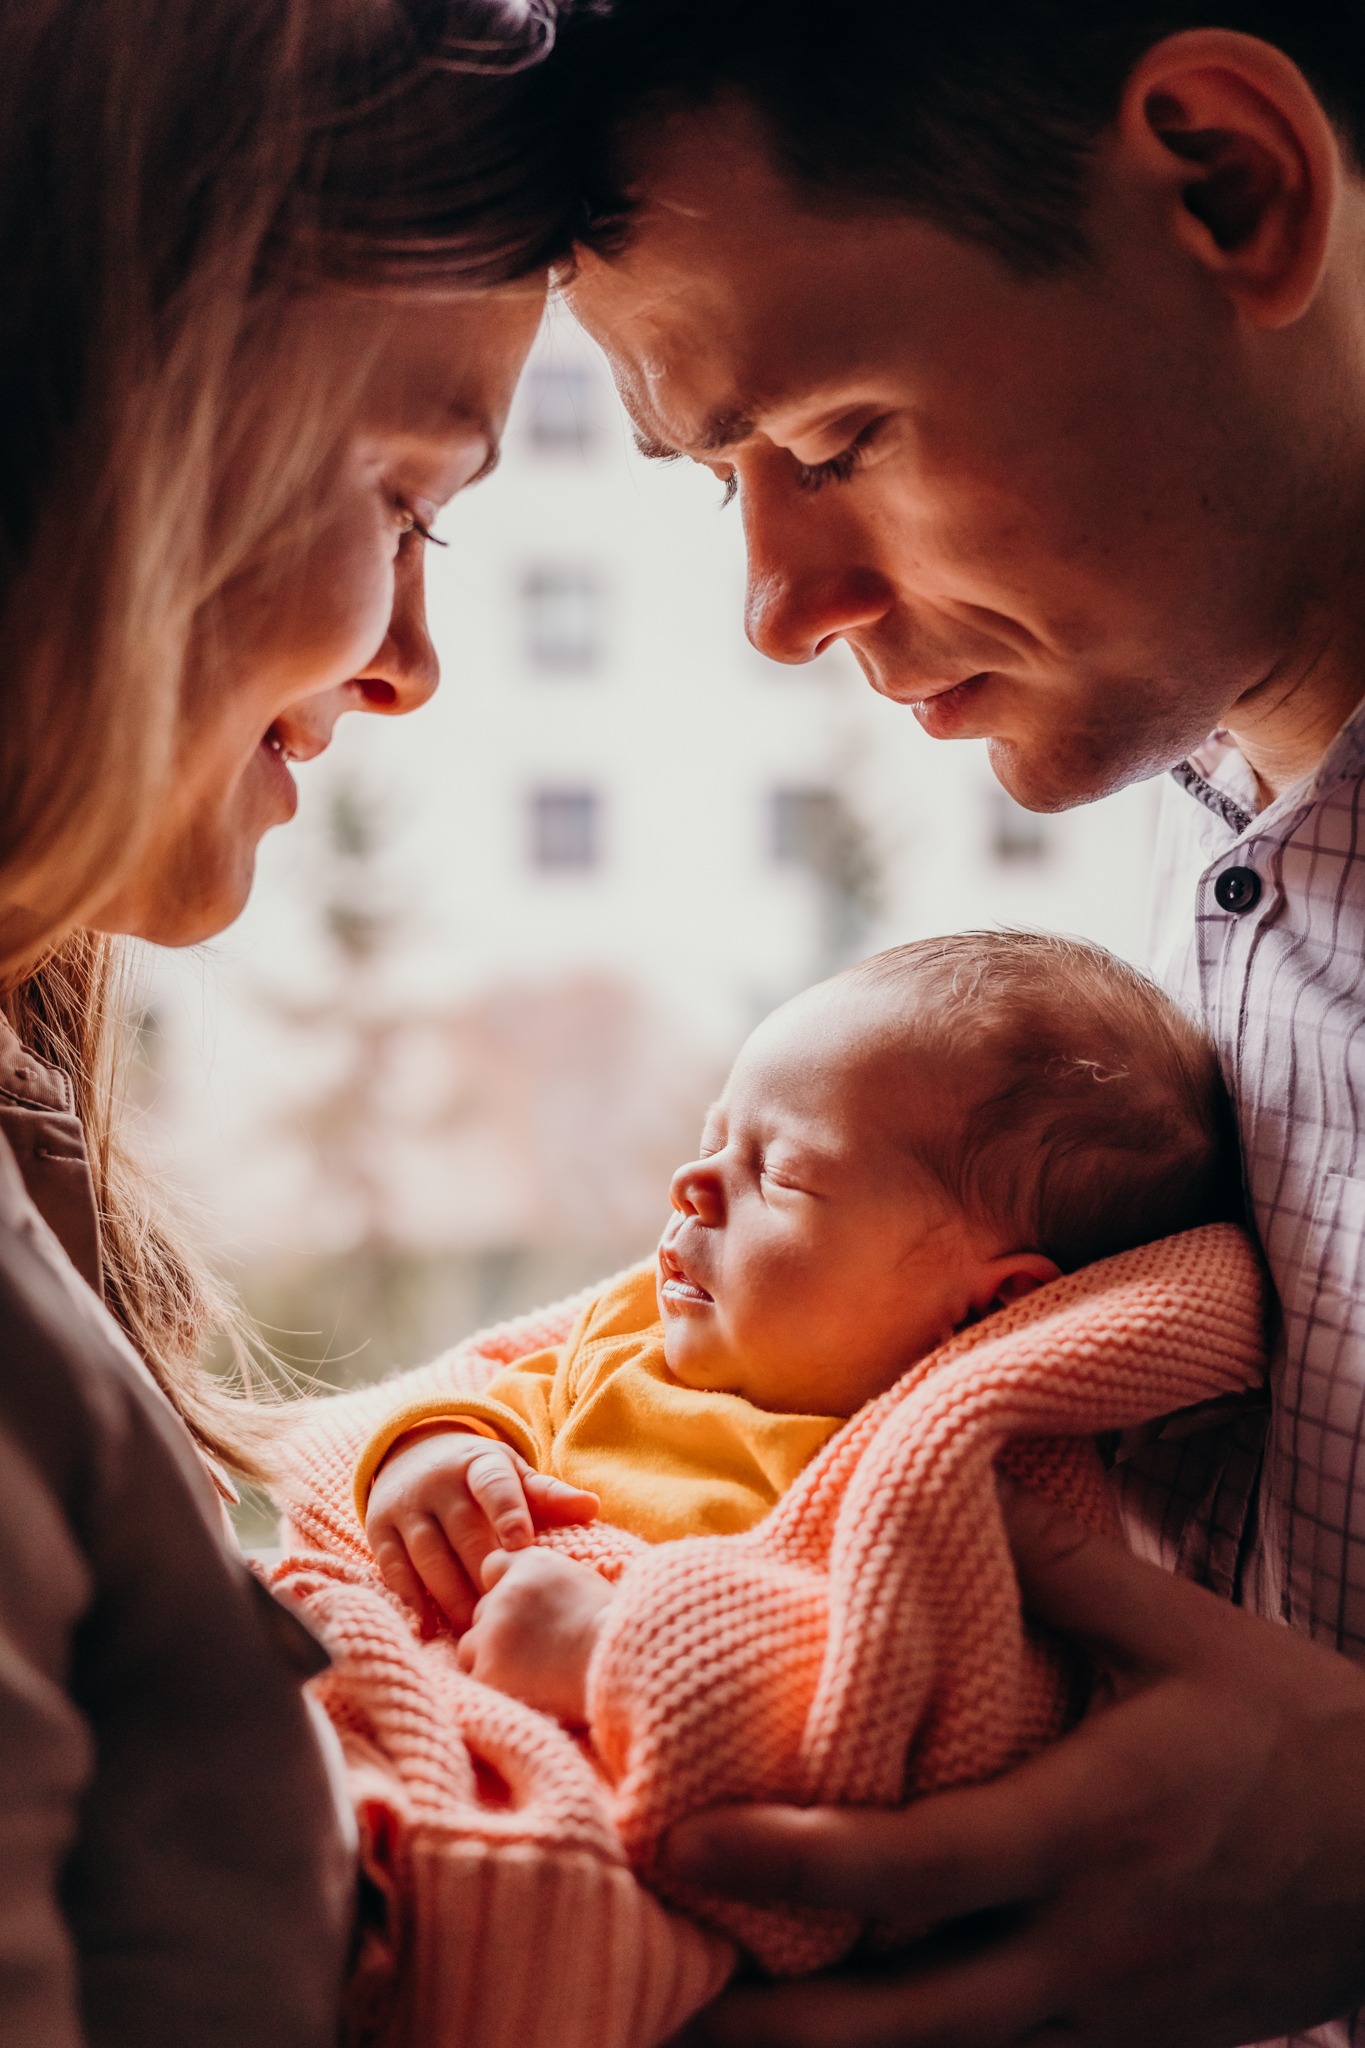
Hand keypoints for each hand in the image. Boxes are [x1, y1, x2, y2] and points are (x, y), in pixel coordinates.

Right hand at [366, 1426, 597, 1629]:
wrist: (413, 1454)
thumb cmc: (478, 1477)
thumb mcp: (512, 1475)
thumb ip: (548, 1495)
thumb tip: (593, 1506)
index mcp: (478, 1463)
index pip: (493, 1485)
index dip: (508, 1512)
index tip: (523, 1544)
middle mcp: (438, 1482)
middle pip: (462, 1531)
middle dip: (483, 1571)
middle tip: (505, 1609)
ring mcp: (406, 1506)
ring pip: (428, 1554)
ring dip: (450, 1593)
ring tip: (473, 1626)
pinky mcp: (380, 1529)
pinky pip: (394, 1567)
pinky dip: (411, 1598)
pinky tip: (430, 1626)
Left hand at [456, 1546, 614, 1722]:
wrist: (623, 1667)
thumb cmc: (615, 1630)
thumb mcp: (583, 1584)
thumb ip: (547, 1579)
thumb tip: (531, 1592)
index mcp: (532, 1563)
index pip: (492, 1567)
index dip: (504, 1589)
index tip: (521, 1609)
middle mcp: (506, 1592)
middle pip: (481, 1610)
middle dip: (499, 1629)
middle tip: (535, 1650)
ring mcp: (493, 1632)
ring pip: (471, 1646)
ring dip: (491, 1658)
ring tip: (529, 1673)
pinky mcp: (487, 1671)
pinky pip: (476, 1677)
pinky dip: (494, 1685)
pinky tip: (524, 1690)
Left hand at [661, 1483, 1364, 2047]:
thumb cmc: (1294, 1732)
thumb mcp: (1188, 1632)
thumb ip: (1064, 1565)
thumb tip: (955, 1481)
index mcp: (1094, 1828)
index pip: (918, 1865)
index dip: (790, 1860)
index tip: (682, 1843)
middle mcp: (1087, 1944)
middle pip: (904, 2021)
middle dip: (771, 2025)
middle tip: (658, 1994)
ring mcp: (1106, 2014)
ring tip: (715, 2025)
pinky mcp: (1124, 2045)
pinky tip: (843, 2029)